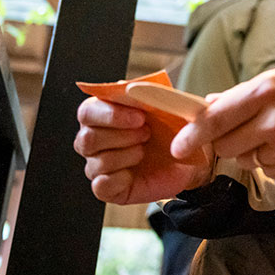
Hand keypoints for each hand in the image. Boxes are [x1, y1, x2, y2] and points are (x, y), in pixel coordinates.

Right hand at [74, 97, 212, 204]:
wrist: (188, 157)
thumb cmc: (170, 127)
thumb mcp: (164, 105)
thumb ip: (145, 92)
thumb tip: (127, 86)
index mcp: (100, 114)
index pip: (87, 112)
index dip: (111, 114)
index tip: (141, 116)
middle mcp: (92, 140)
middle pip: (87, 138)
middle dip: (122, 136)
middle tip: (147, 133)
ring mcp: (96, 165)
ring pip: (98, 162)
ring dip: (128, 155)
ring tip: (144, 150)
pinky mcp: (106, 188)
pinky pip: (101, 185)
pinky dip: (121, 178)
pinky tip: (135, 172)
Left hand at [171, 63, 274, 178]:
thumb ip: (244, 93)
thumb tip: (210, 105)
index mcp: (265, 90)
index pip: (216, 117)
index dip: (193, 134)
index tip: (178, 146)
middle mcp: (271, 119)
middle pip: (225, 143)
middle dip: (227, 139)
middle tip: (246, 129)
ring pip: (244, 158)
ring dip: (250, 150)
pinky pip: (266, 168)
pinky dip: (271, 160)